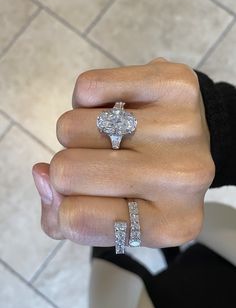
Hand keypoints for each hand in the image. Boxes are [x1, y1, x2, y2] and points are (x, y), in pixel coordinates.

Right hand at [32, 58, 214, 247]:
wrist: (198, 140)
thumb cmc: (147, 185)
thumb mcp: (116, 217)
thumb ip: (63, 216)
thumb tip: (41, 173)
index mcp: (168, 224)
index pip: (76, 218)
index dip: (64, 205)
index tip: (84, 194)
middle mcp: (182, 179)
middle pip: (67, 172)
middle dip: (68, 166)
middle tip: (99, 161)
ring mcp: (183, 128)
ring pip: (71, 127)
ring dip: (78, 133)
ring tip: (109, 136)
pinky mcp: (175, 83)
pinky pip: (89, 87)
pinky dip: (86, 98)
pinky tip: (113, 108)